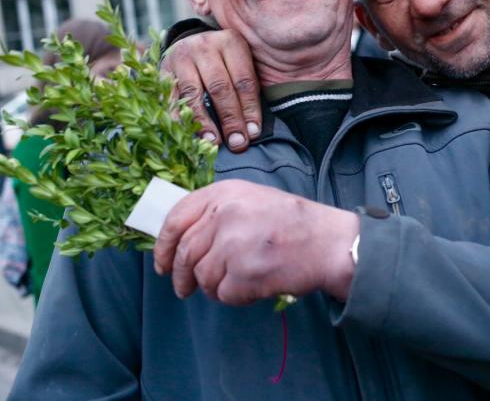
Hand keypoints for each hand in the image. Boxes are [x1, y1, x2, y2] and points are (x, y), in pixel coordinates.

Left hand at [152, 180, 359, 304]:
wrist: (327, 243)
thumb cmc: (292, 222)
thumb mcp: (252, 199)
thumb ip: (217, 211)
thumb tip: (181, 238)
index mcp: (224, 193)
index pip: (176, 218)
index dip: (162, 245)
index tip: (162, 262)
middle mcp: (225, 215)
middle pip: (184, 253)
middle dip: (180, 276)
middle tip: (183, 289)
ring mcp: (233, 244)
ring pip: (202, 277)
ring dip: (213, 287)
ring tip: (235, 282)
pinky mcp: (244, 273)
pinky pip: (223, 294)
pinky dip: (234, 296)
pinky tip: (252, 286)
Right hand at [161, 29, 261, 151]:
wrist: (191, 40)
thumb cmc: (224, 60)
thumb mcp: (241, 61)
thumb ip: (248, 88)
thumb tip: (252, 130)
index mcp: (231, 42)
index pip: (244, 80)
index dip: (249, 109)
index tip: (253, 133)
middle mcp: (206, 46)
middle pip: (220, 87)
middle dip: (230, 119)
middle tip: (236, 143)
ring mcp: (182, 56)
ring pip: (193, 93)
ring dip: (203, 121)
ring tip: (213, 142)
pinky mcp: (164, 69)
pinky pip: (171, 97)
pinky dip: (179, 117)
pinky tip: (187, 134)